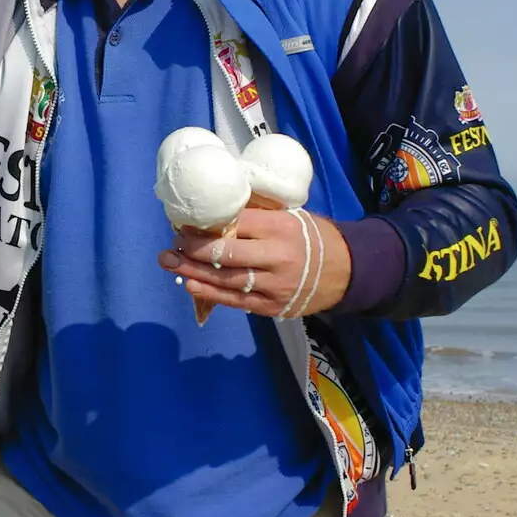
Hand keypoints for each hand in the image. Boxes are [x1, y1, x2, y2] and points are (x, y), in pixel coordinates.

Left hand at [157, 207, 351, 318]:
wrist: (347, 271)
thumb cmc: (313, 237)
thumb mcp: (291, 216)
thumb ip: (258, 216)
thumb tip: (217, 210)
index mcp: (281, 228)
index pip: (236, 223)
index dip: (207, 224)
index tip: (185, 222)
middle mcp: (277, 256)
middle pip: (226, 253)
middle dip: (194, 248)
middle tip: (173, 243)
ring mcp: (275, 285)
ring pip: (226, 279)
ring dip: (194, 271)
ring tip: (169, 262)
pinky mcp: (272, 306)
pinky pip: (236, 301)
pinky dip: (210, 293)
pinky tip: (190, 284)